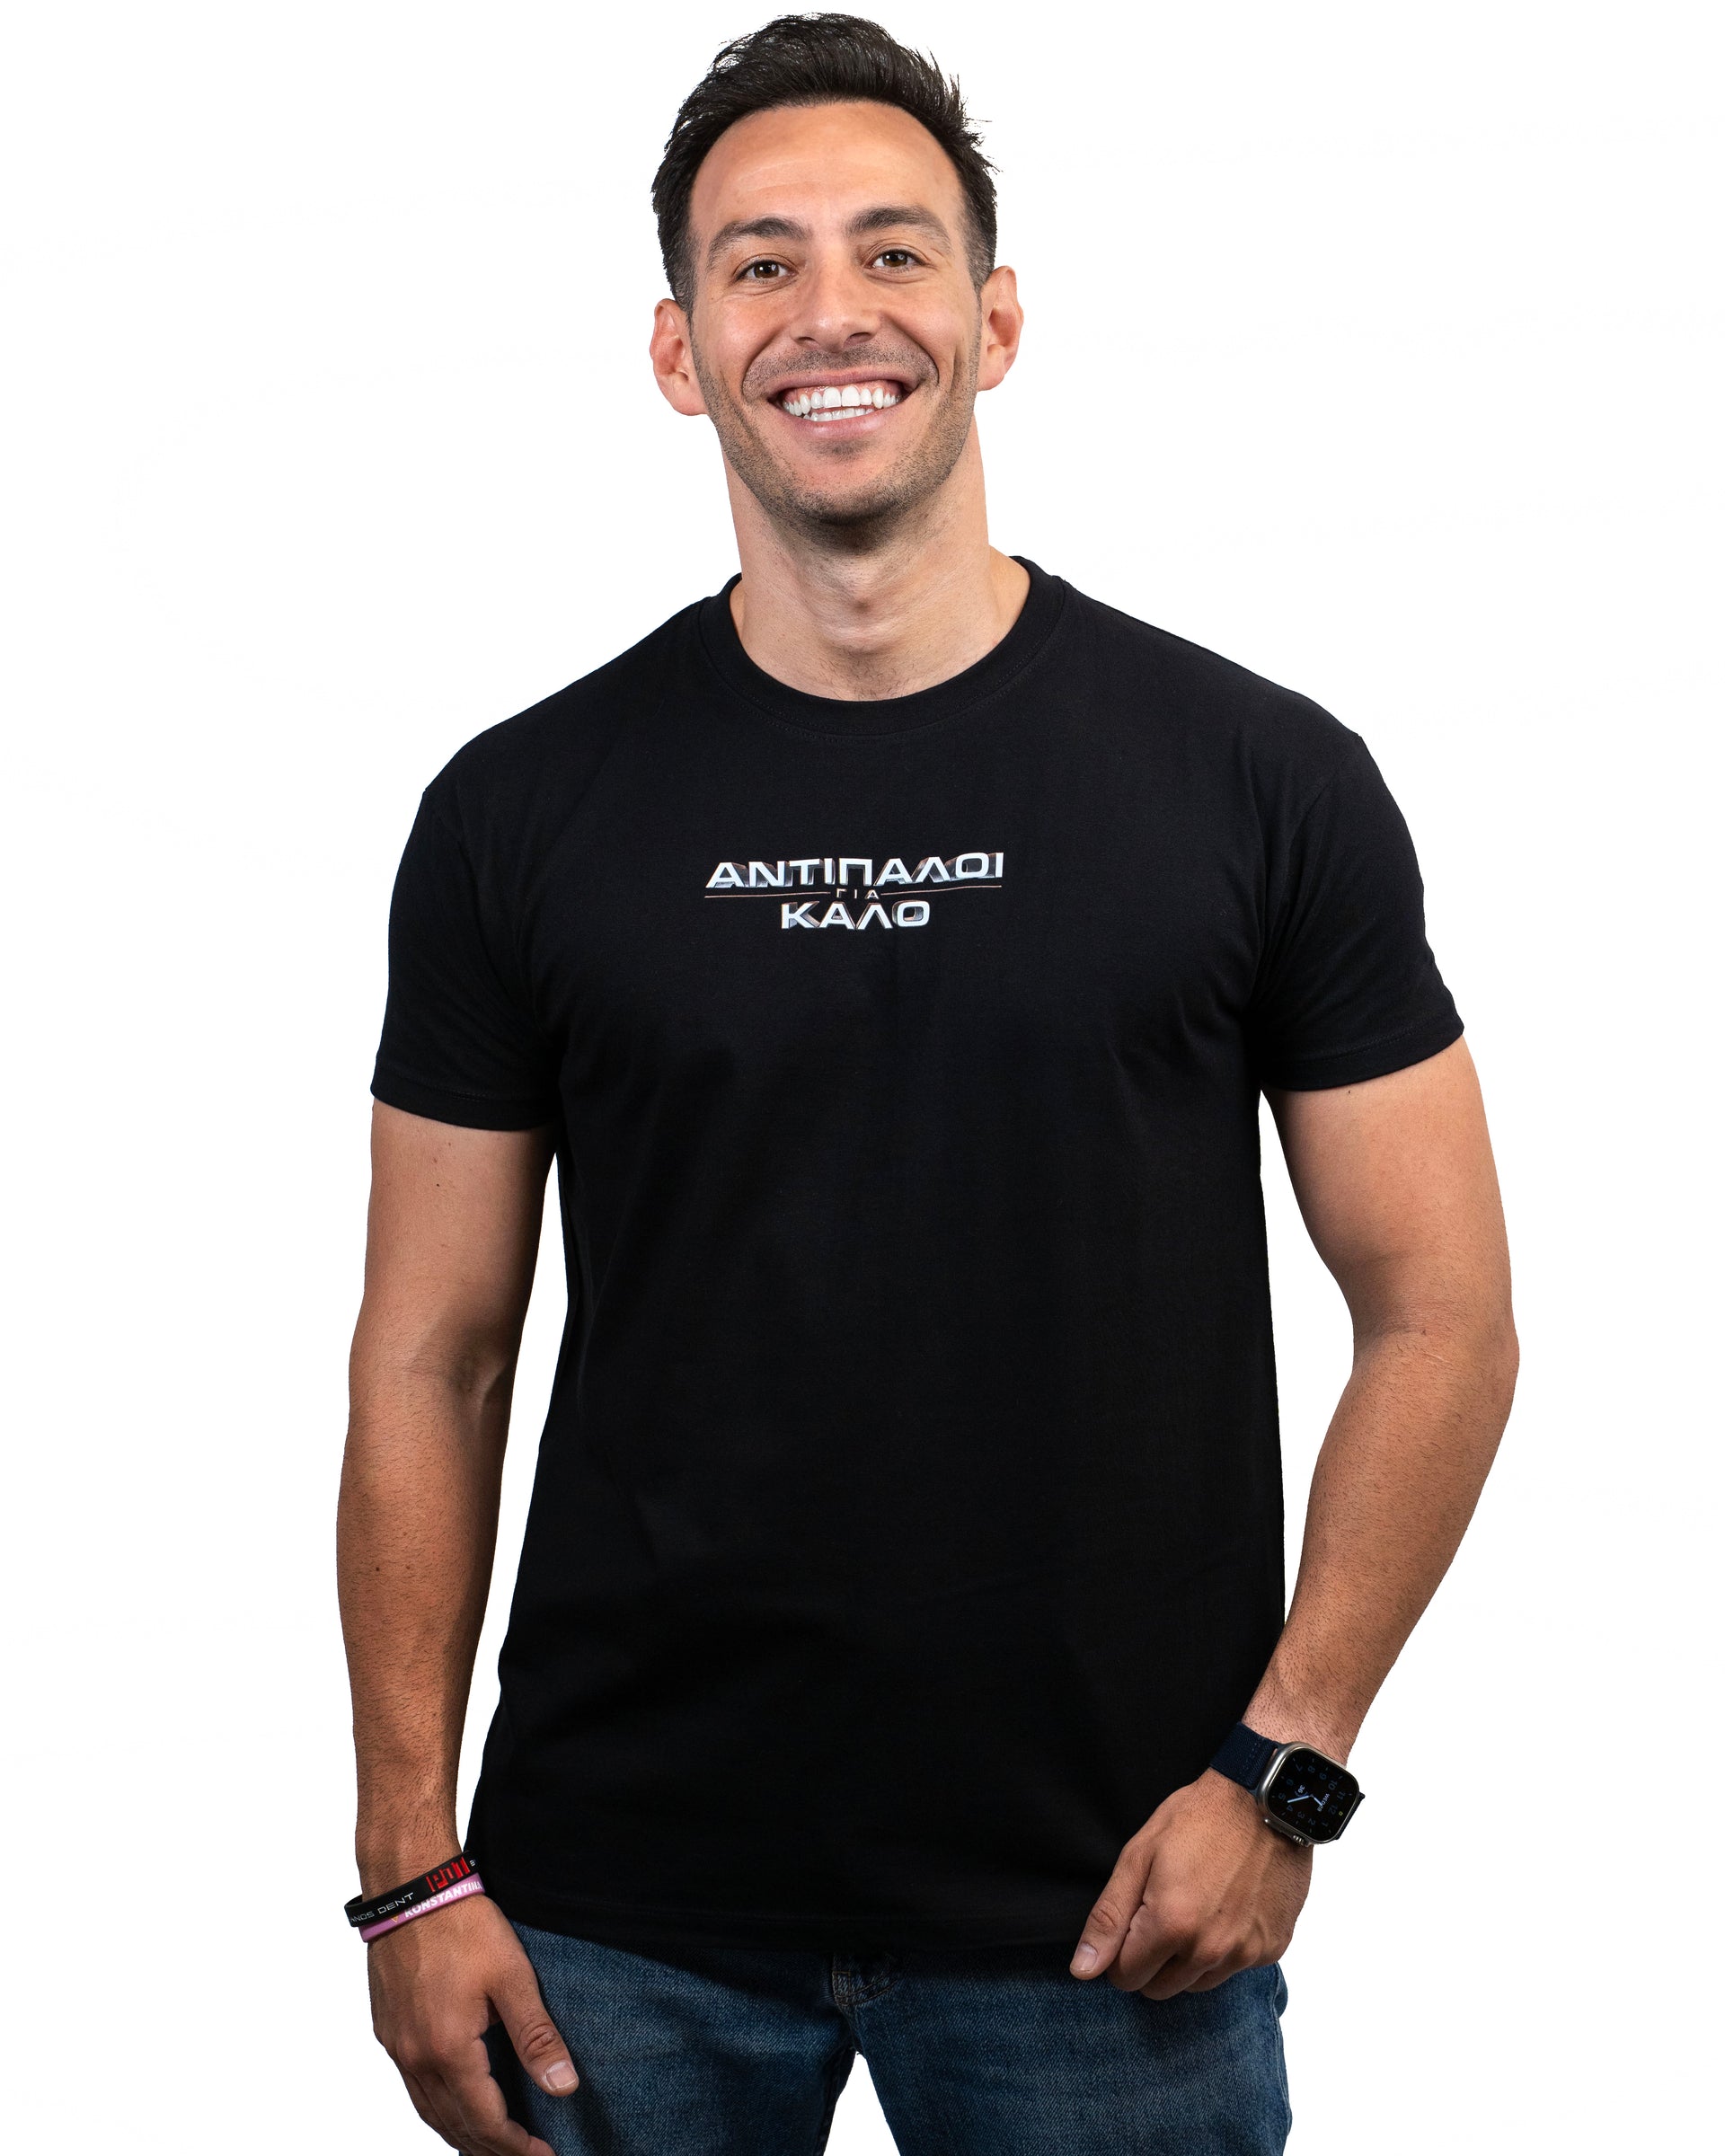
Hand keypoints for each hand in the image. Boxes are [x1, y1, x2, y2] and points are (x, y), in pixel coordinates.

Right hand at [367, 1893, 577, 2153]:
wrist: (409, 1889)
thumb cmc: (461, 1924)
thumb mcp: (512, 1976)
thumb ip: (536, 2036)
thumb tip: (562, 2087)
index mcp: (449, 2050)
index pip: (486, 2121)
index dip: (516, 2146)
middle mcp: (417, 2059)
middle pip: (455, 2126)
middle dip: (491, 2149)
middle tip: (525, 2155)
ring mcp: (398, 2047)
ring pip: (430, 2112)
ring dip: (462, 2135)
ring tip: (493, 2146)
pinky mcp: (389, 2032)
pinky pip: (414, 2089)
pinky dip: (438, 2109)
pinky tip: (456, 2105)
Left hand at [1068, 1769, 1311, 1999]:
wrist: (1269, 1802)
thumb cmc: (1200, 1819)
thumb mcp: (1139, 1855)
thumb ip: (1109, 1917)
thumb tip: (1083, 1969)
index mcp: (1170, 1926)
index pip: (1126, 1977)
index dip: (1121, 1951)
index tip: (1133, 1919)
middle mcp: (1209, 1951)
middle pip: (1159, 1988)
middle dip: (1151, 1959)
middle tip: (1163, 1911)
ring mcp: (1245, 1954)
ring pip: (1196, 1984)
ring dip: (1187, 1959)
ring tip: (1197, 1907)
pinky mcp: (1271, 1950)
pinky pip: (1234, 1968)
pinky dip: (1225, 1949)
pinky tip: (1228, 1908)